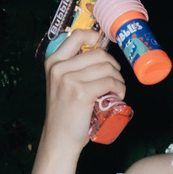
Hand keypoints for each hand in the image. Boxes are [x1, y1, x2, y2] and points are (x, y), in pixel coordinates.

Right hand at [40, 33, 126, 155]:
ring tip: (116, 91)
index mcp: (53, 61)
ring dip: (118, 79)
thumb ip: (74, 67)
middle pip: (99, 54)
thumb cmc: (65, 111)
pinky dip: (119, 89)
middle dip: (113, 66)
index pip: (77, 35)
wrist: (59, 137)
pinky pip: (110, 82)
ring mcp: (69, 79)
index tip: (105, 48)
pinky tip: (117, 96)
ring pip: (107, 68)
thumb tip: (100, 51)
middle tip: (114, 80)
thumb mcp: (61, 83)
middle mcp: (59, 67)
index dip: (96, 37)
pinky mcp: (81, 92)